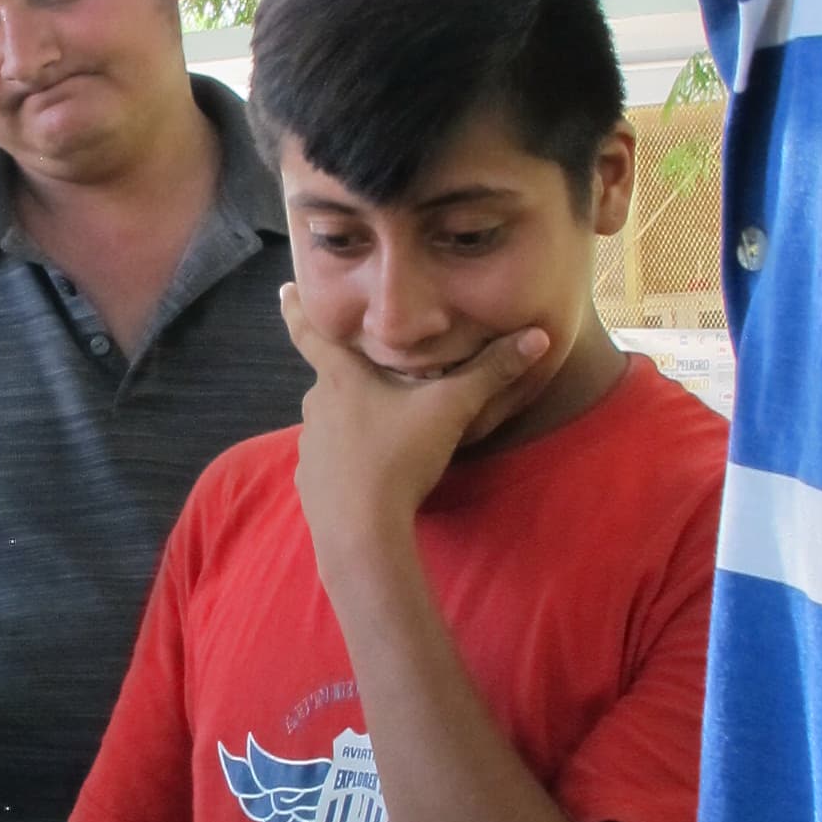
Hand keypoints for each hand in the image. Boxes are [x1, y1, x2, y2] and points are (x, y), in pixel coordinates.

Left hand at [282, 284, 548, 575]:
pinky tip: (371, 469)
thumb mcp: (451, 410)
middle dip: (351, 374)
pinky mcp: (311, 483)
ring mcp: (308, 447)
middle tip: (375, 370)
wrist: (361, 532)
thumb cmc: (398, 458)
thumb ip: (491, 372)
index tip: (283, 288)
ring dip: (352, 419)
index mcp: (341, 378)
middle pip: (332, 379)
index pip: (311, 331)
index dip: (297, 307)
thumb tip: (537, 335)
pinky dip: (348, 458)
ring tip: (382, 426)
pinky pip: (331, 458)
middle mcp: (316, 407)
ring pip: (332, 420)